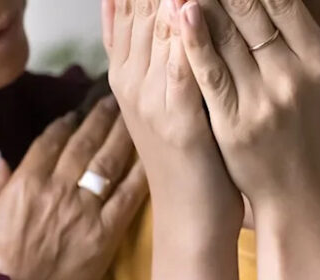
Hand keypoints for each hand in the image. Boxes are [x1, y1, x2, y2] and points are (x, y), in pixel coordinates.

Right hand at [0, 99, 147, 279]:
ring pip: (109, 162)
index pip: (51, 140)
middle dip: (101, 118)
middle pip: (85, 143)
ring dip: (123, 136)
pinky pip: (128, 198)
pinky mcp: (105, 234)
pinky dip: (141, 176)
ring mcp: (85, 210)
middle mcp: (59, 188)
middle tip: (115, 100)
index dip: (67, 122)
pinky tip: (153, 158)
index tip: (78, 111)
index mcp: (26, 181)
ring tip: (134, 117)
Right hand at [106, 0, 243, 236]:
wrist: (191, 218)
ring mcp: (150, 98)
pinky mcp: (177, 119)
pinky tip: (190, 5)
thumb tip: (165, 8)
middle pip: (138, 3)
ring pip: (155, 24)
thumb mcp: (168, 100)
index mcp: (129, 70)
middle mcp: (132, 78)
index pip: (127, 2)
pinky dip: (187, 32)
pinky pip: (180, 66)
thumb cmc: (192, 159)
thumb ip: (163, 55)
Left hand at [179, 0, 319, 213]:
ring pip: (226, 37)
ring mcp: (259, 102)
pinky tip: (182, 12)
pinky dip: (193, 41)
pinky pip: (209, 75)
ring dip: (206, 2)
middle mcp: (291, 77)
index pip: (285, 2)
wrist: (308, 201)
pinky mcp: (231, 124)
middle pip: (252, 11)